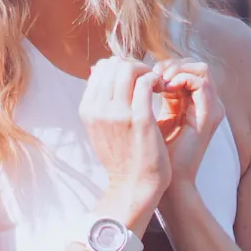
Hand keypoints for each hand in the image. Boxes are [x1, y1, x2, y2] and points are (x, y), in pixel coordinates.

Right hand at [80, 57, 169, 220]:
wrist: (134, 185)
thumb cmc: (123, 157)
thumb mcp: (100, 128)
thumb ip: (100, 102)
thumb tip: (99, 71)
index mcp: (88, 109)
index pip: (100, 69)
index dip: (120, 68)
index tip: (135, 80)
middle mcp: (99, 109)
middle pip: (113, 65)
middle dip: (134, 66)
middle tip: (148, 79)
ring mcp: (118, 114)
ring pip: (129, 69)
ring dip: (146, 71)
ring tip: (155, 84)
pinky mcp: (139, 119)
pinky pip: (146, 82)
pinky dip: (156, 79)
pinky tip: (162, 89)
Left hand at [151, 57, 224, 188]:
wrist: (157, 181)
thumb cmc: (146, 151)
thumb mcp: (142, 115)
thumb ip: (140, 92)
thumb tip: (120, 69)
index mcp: (188, 102)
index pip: (182, 68)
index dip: (163, 65)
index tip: (142, 75)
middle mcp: (203, 103)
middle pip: (193, 64)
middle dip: (169, 64)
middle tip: (150, 75)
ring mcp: (210, 108)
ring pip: (200, 69)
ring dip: (176, 69)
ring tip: (157, 80)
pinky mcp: (209, 115)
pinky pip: (202, 83)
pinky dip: (182, 79)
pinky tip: (163, 88)